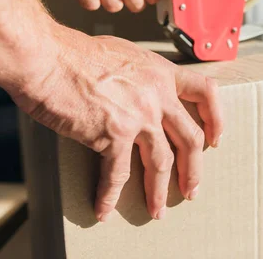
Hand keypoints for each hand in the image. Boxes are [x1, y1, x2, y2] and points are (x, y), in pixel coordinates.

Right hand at [11, 26, 222, 221]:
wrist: (47, 57)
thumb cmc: (74, 53)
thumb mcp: (123, 54)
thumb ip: (140, 75)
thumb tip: (139, 92)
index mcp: (161, 72)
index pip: (207, 92)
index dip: (215, 118)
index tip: (214, 138)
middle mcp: (157, 95)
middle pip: (190, 138)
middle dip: (193, 169)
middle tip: (191, 188)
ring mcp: (139, 116)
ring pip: (160, 162)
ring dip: (158, 191)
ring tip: (157, 210)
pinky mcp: (113, 134)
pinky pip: (117, 174)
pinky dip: (110, 196)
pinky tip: (104, 209)